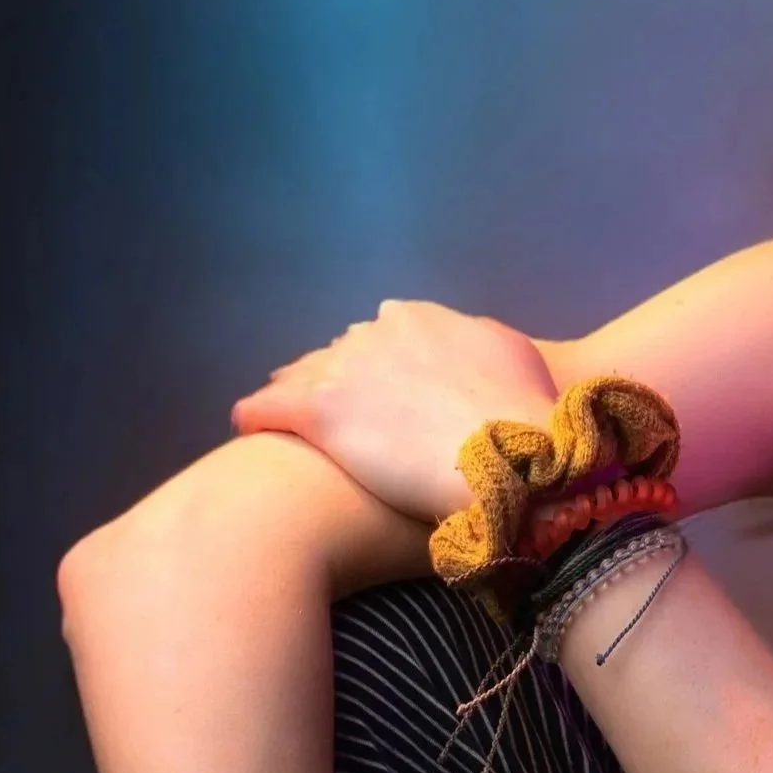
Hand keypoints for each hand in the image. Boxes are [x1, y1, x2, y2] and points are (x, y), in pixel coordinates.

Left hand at [232, 299, 558, 524]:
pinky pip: (266, 408)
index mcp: (418, 319)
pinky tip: (247, 430)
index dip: (382, 369)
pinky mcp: (319, 410)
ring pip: (300, 376)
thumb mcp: (513, 356)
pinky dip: (256, 416)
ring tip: (288, 424)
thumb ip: (477, 344)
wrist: (513, 454)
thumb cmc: (524, 411)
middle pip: (340, 355)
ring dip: (295, 396)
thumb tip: (464, 350)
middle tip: (346, 418)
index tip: (385, 396)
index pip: (382, 337)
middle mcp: (374, 332)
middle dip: (341, 382)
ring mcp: (343, 368)